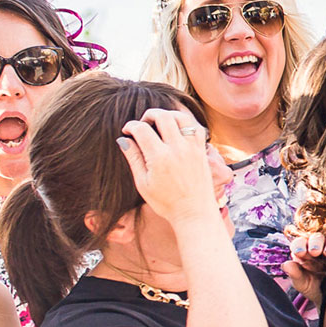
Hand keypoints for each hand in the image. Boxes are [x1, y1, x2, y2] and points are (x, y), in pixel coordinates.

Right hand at [116, 108, 219, 224]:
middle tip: (143, 123)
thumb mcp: (143, 183)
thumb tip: (123, 139)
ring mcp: (192, 148)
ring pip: (182, 117)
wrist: (194, 212)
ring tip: (160, 123)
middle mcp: (177, 149)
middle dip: (149, 115)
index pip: (142, 129)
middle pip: (163, 116)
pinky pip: (196, 127)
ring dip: (168, 115)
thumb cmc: (166, 202)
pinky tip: (177, 129)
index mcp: (159, 157)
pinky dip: (185, 122)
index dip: (131, 126)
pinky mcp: (202, 150)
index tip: (127, 131)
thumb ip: (134, 158)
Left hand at [282, 227, 325, 306]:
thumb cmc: (315, 290)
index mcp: (304, 254)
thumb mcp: (303, 285)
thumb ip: (295, 275)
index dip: (299, 244)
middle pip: (316, 238)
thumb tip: (285, 264)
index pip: (300, 242)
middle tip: (315, 253)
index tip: (300, 252)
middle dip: (316, 243)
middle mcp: (319, 248)